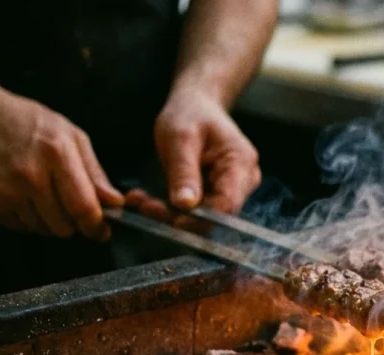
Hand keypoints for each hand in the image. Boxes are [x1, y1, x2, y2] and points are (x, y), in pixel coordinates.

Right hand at [0, 90, 123, 239]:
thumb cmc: (29, 124)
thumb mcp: (72, 136)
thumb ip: (95, 173)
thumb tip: (115, 202)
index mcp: (56, 154)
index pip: (82, 207)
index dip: (96, 226)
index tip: (102, 230)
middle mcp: (30, 176)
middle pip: (64, 226)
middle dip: (75, 224)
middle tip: (72, 208)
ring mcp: (7, 192)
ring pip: (44, 230)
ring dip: (52, 222)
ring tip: (47, 195)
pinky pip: (23, 228)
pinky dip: (31, 220)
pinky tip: (27, 197)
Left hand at [149, 89, 260, 225]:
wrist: (195, 105)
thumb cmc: (191, 114)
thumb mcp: (180, 137)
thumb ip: (183, 171)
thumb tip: (185, 205)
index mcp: (241, 164)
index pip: (227, 204)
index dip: (201, 218)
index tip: (171, 220)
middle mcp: (243, 181)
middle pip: (215, 214)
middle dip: (179, 216)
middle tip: (144, 206)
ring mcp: (231, 188)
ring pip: (202, 215)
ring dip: (170, 213)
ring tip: (140, 200)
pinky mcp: (215, 193)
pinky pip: (195, 209)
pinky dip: (170, 207)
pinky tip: (147, 199)